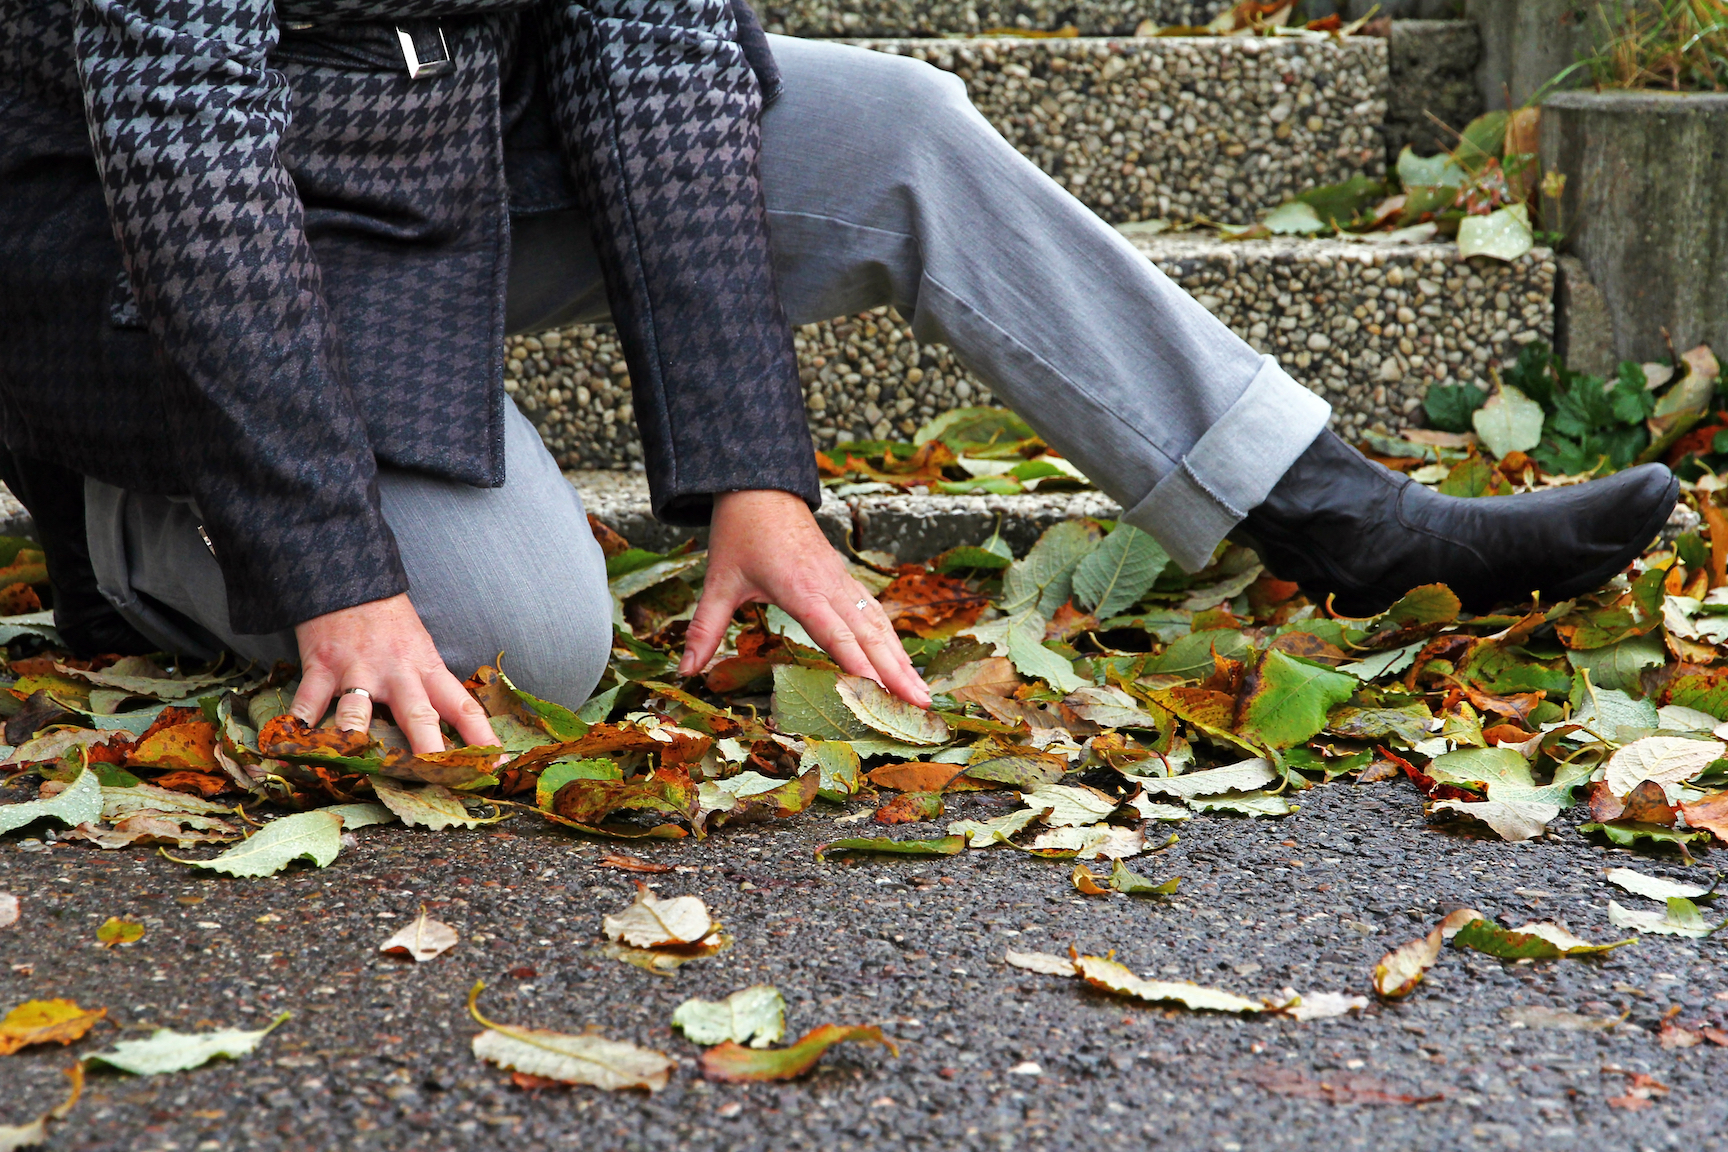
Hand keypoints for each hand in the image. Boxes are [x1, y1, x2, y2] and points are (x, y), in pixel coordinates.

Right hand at [289, 593, 497, 754]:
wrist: (351, 577)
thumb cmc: (388, 620)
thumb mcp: (419, 647)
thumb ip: (427, 684)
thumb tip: (446, 729)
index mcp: (427, 669)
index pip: (462, 706)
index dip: (481, 737)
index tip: (496, 765)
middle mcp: (397, 673)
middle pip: (419, 716)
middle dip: (428, 751)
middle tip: (437, 780)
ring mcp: (358, 671)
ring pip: (358, 713)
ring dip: (355, 741)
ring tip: (355, 768)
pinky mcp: (321, 666)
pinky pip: (308, 701)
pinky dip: (298, 724)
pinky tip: (291, 744)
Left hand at [679, 490, 930, 706]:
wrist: (760, 487)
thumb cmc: (740, 531)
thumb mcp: (718, 581)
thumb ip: (705, 628)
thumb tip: (685, 670)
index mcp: (800, 588)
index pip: (836, 634)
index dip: (859, 665)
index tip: (880, 692)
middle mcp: (829, 586)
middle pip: (870, 634)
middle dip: (896, 671)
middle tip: (920, 704)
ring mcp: (840, 581)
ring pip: (879, 623)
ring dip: (901, 658)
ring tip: (921, 692)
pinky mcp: (843, 578)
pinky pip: (873, 611)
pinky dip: (891, 638)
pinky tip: (901, 659)